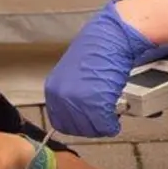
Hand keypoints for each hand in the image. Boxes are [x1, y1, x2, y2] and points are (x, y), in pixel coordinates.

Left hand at [44, 1, 156, 137]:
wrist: (109, 40)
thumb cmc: (95, 54)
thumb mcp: (71, 76)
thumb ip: (69, 96)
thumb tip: (75, 114)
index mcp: (53, 90)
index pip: (59, 122)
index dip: (76, 125)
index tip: (88, 123)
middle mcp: (62, 97)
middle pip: (75, 128)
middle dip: (90, 128)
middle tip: (102, 123)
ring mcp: (78, 101)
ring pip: (89, 129)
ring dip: (101, 128)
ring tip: (109, 120)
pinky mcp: (97, 103)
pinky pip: (104, 125)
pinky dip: (111, 126)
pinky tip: (115, 121)